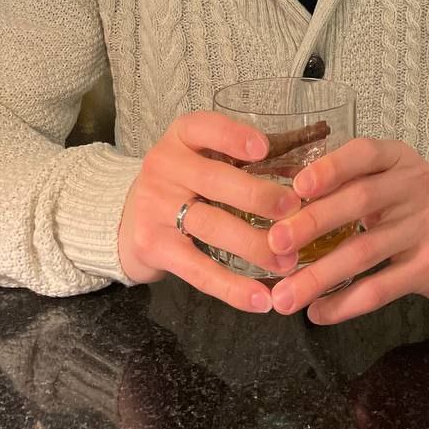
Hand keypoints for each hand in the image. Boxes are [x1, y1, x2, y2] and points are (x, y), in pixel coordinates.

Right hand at [117, 111, 301, 311]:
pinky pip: (198, 269)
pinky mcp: (154, 247)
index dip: (233, 137)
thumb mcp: (199, 158)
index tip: (265, 149)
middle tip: (294, 211)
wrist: (125, 219)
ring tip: (288, 261)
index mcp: (180, 138)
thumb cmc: (181, 183)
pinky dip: (231, 287)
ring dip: (254, 246)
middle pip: (214, 180)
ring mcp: (155, 207)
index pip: (205, 128)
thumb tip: (304, 177)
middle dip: (257, 196)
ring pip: (211, 226)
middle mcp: (164, 166)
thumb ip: (238, 161)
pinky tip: (260, 300)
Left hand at [265, 139, 428, 323]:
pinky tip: (319, 312)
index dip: (329, 167)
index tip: (296, 186)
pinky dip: (346, 302)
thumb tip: (286, 199)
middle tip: (275, 243)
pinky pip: (381, 288)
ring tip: (284, 296)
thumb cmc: (419, 213)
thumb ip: (352, 184)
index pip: (363, 153)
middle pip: (360, 200)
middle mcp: (416, 186)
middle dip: (313, 222)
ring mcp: (427, 227)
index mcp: (400, 160)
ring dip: (319, 275)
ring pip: (364, 251)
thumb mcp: (394, 185)